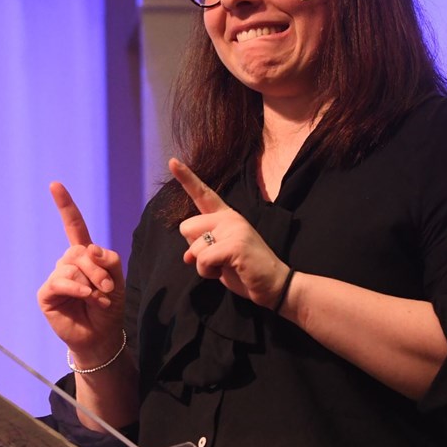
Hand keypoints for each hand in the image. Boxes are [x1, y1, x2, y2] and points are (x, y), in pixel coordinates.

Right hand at [36, 182, 127, 364]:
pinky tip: (86, 298)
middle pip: (81, 251)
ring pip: (72, 267)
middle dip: (98, 270)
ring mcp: (56, 277)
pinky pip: (61, 282)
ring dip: (92, 283)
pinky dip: (77, 289)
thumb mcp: (118, 279)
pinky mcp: (47, 293)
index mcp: (84, 256)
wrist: (102, 336)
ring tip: (100, 300)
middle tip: (108, 289)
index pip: (73, 226)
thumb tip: (88, 250)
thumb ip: (108, 259)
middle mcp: (67, 263)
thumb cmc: (110, 308)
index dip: (65, 206)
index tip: (54, 185)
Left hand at [169, 158, 289, 308]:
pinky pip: (203, 259)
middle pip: (186, 227)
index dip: (186, 178)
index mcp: (226, 217)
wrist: (274, 285)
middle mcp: (229, 218)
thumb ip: (202, 248)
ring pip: (193, 247)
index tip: (173, 161)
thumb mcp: (219, 256)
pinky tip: (226, 272)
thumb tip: (187, 255)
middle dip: (194, 249)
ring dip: (203, 266)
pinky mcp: (235, 244)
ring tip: (226, 266)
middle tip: (219, 259)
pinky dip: (209, 272)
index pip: (203, 194)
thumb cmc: (245, 271)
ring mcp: (234, 228)